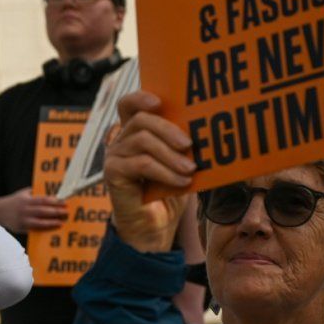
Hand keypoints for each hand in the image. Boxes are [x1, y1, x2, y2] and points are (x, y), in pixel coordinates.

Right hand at [0, 187, 67, 232]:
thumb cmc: (12, 202)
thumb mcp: (22, 194)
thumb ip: (34, 193)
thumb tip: (49, 192)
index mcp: (26, 199)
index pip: (43, 200)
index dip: (54, 201)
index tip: (64, 202)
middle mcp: (24, 209)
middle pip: (43, 210)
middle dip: (56, 211)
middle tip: (67, 212)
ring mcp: (22, 219)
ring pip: (40, 221)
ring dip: (52, 222)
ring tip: (61, 222)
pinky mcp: (21, 227)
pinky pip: (34, 229)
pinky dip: (43, 229)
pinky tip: (51, 228)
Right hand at [102, 91, 195, 252]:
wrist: (154, 226)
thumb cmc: (169, 191)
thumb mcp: (180, 161)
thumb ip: (184, 143)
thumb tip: (211, 126)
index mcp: (135, 132)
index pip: (129, 104)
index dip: (141, 97)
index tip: (159, 102)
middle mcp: (120, 141)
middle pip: (141, 120)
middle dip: (169, 129)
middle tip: (190, 145)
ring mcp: (114, 156)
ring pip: (142, 140)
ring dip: (170, 154)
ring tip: (190, 169)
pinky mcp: (112, 173)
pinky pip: (141, 164)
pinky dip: (165, 171)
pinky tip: (181, 181)